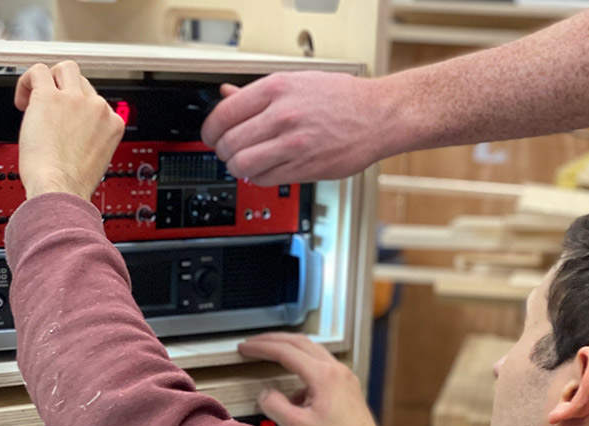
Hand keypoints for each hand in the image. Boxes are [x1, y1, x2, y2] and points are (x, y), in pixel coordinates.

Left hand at [15, 61, 124, 200]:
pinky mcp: (49, 97)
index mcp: (112, 123)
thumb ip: (89, 138)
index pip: (96, 101)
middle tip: (48, 112)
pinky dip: (26, 81)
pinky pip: (37, 71)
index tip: (64, 123)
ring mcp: (74, 100)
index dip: (77, 109)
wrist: (60, 189)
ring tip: (35, 101)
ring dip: (49, 81)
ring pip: (64, 69)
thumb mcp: (95, 159)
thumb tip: (72, 130)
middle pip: (81, 81)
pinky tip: (23, 103)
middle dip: (63, 92)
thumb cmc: (71, 184)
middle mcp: (97, 108)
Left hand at [201, 72, 390, 186]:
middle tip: (228, 151)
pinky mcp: (304, 167)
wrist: (378, 116)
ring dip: (236, 168)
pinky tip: (264, 170)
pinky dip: (257, 178)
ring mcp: (293, 143)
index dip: (210, 130)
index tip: (211, 135)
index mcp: (276, 89)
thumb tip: (227, 94)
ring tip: (243, 164)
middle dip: (223, 151)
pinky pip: (264, 179)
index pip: (223, 113)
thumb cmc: (342, 98)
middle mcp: (282, 115)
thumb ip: (258, 92)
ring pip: (242, 164)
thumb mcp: (297, 82)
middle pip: (229, 142)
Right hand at [238, 333, 398, 425]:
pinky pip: (321, 365)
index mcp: (322, 375)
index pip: (285, 351)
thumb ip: (275, 405)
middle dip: (273, 340)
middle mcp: (335, 369)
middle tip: (254, 342)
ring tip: (271, 353)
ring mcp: (343, 375)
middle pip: (299, 342)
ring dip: (289, 349)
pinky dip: (303, 367)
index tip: (245, 347)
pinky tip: (295, 391)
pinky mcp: (346, 384)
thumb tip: (265, 394)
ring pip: (312, 350)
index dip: (261, 347)